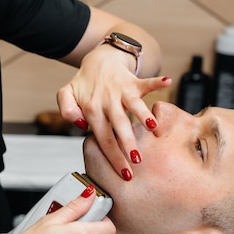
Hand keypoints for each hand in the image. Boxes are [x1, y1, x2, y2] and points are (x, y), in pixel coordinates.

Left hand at [57, 45, 170, 179]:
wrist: (99, 59)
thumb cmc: (85, 83)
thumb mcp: (67, 95)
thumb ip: (67, 110)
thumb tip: (83, 125)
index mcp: (91, 109)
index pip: (103, 138)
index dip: (113, 156)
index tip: (124, 173)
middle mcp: (107, 101)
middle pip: (119, 126)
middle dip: (128, 144)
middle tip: (137, 162)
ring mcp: (121, 91)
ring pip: (133, 105)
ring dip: (144, 115)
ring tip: (153, 128)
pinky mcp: (133, 81)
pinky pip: (145, 81)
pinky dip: (156, 81)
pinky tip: (167, 81)